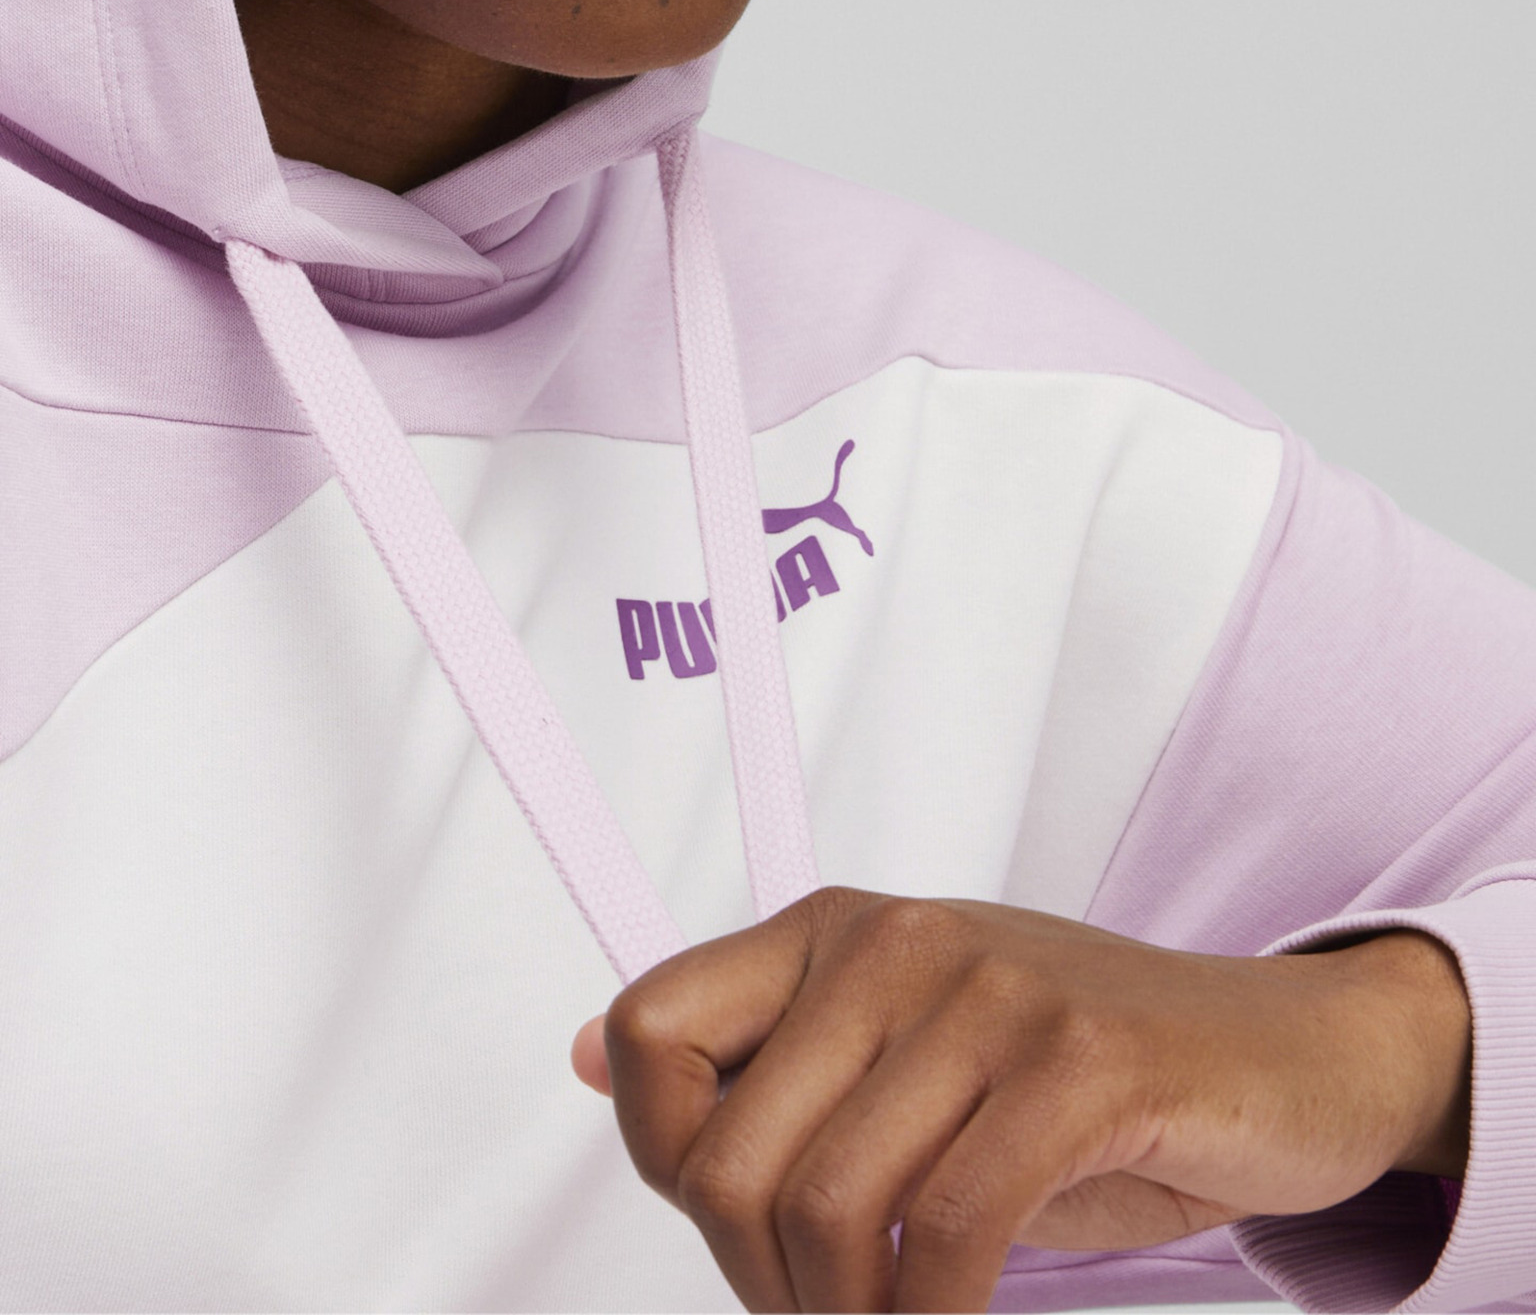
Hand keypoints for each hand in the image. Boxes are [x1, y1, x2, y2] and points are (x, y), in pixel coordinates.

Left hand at [569, 887, 1470, 1313]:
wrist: (1277, 1057)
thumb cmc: (1076, 1077)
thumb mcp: (903, 1052)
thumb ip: (762, 1056)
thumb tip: (587, 1053)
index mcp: (833, 931)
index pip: (651, 1029)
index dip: (663, 1159)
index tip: (740, 1235)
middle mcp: (893, 940)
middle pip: (728, 1157)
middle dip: (760, 1287)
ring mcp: (988, 991)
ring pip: (828, 1206)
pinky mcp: (1078, 1059)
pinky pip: (951, 1227)